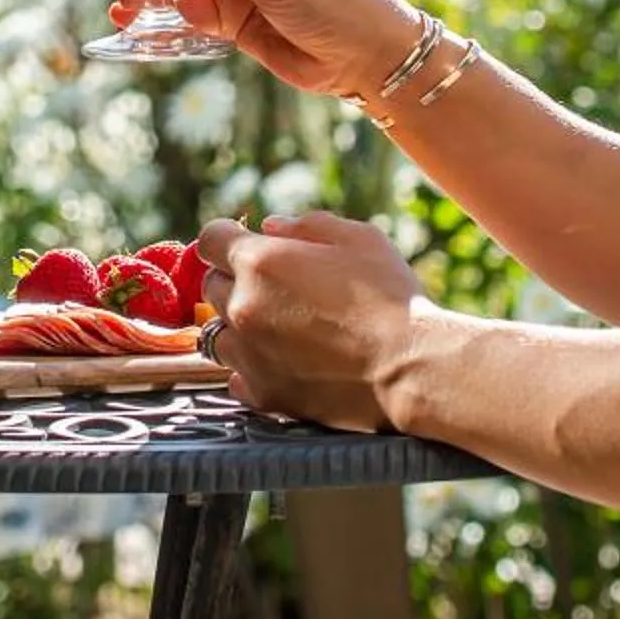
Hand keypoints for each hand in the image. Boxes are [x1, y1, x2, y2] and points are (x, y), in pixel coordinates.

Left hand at [193, 213, 425, 431]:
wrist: (409, 367)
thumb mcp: (359, 238)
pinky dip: (250, 367)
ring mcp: (249, 355)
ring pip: (216, 334)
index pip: (210, 239)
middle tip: (274, 286)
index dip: (226, 237)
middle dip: (234, 280)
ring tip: (277, 327)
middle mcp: (243, 307)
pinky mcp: (264, 393)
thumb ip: (307, 225)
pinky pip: (235, 377)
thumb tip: (269, 226)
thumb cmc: (390, 296)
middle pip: (211, 286)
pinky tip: (281, 361)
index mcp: (260, 262)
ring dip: (237, 326)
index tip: (245, 243)